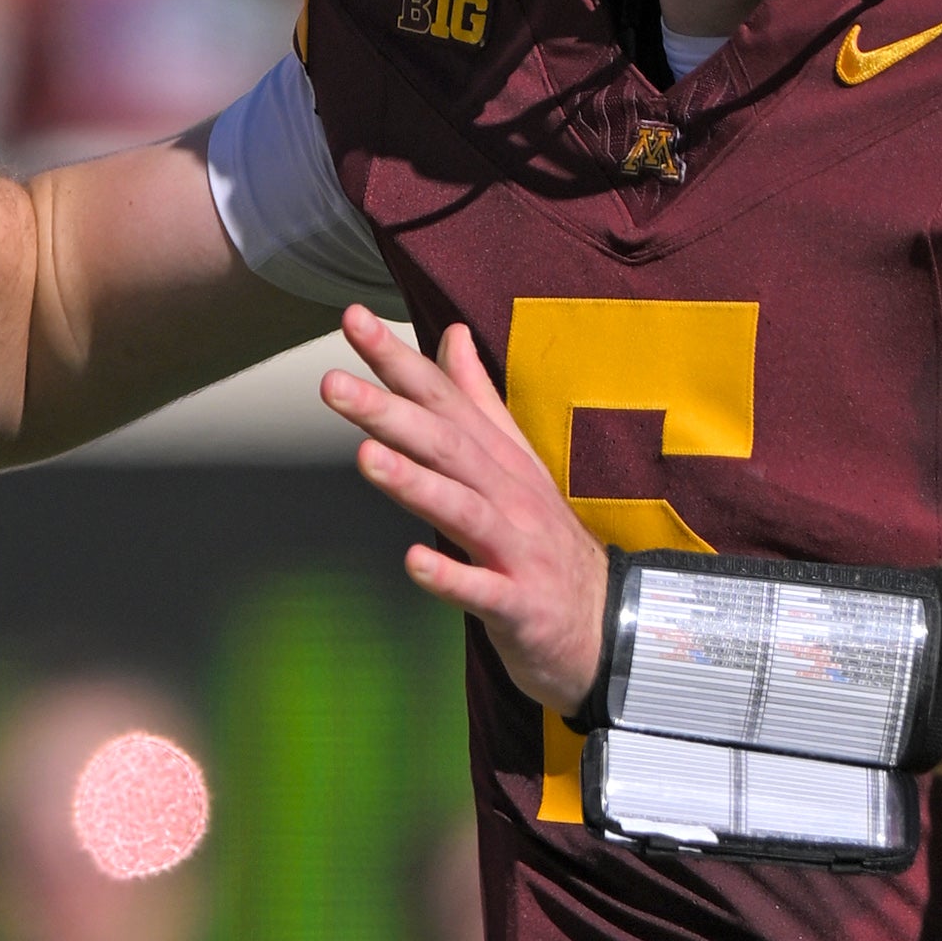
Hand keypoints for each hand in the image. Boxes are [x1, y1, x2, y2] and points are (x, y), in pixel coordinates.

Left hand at [320, 305, 608, 712]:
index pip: (443, 398)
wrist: (608, 620)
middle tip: (333, 385)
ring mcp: (516, 548)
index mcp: (500, 457)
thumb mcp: (515, 460)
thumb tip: (452, 335)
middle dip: (390, 412)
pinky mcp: (519, 603)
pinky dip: (449, 575)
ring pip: (462, 508)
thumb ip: (478, 398)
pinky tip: (413, 561)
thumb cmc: (544, 538)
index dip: (398, 360)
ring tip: (366, 457)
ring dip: (415, 482)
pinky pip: (481, 589)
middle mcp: (508, 494)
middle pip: (446, 445)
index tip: (353, 320)